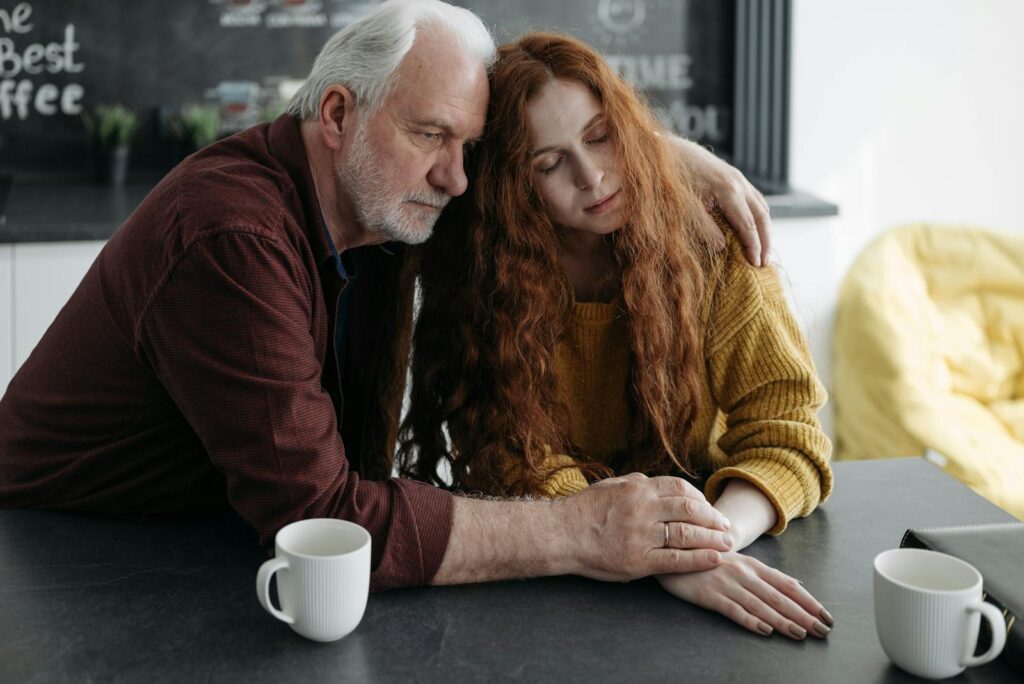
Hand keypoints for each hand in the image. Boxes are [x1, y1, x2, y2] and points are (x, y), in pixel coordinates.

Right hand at [564, 472, 733, 581]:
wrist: (560, 535)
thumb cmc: (583, 510)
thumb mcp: (609, 486)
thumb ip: (634, 483)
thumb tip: (653, 481)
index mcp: (637, 489)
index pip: (679, 489)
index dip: (700, 498)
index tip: (710, 508)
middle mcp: (642, 509)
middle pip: (689, 510)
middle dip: (712, 518)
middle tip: (726, 527)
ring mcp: (641, 535)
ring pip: (686, 534)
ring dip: (711, 538)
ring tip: (727, 543)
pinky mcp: (638, 561)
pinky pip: (675, 560)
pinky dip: (698, 559)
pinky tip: (714, 558)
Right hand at [657, 552, 833, 638]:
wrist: (675, 551)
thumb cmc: (711, 560)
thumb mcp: (741, 562)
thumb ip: (767, 575)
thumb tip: (797, 584)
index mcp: (753, 565)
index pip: (787, 585)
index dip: (809, 601)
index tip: (826, 616)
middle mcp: (743, 573)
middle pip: (778, 597)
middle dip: (803, 615)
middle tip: (822, 630)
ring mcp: (726, 584)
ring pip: (760, 605)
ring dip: (782, 621)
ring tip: (800, 633)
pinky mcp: (709, 595)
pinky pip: (733, 610)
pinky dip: (750, 620)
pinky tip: (764, 630)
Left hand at [670, 137, 770, 266]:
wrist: (664, 148)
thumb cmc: (671, 179)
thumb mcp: (684, 207)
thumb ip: (704, 227)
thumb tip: (722, 247)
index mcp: (728, 190)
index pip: (748, 225)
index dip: (753, 247)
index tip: (756, 266)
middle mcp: (738, 182)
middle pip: (761, 216)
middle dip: (765, 241)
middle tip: (764, 264)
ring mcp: (738, 177)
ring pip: (761, 206)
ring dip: (764, 229)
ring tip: (762, 250)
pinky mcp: (733, 175)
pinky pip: (754, 198)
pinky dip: (758, 215)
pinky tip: (754, 228)